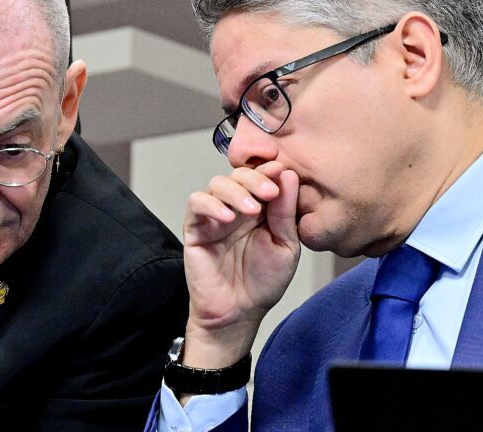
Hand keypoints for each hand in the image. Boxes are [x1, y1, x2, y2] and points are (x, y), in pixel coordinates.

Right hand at [180, 161, 300, 368]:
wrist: (239, 313)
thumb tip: (287, 176)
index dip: (269, 170)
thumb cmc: (262, 283)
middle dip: (255, 179)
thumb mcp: (286, 246)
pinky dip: (210, 204)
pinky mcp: (195, 228)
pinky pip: (196, 203)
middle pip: (239, 174)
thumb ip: (285, 213)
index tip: (280, 170)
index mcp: (261, 208)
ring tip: (252, 210)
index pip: (262, 177)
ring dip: (236, 191)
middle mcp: (236, 207)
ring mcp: (214, 216)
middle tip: (270, 192)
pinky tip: (226, 218)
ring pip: (217, 184)